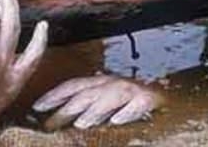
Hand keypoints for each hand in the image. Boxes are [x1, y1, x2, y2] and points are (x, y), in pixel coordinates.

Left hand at [32, 75, 161, 129]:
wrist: (171, 98)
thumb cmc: (132, 104)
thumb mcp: (106, 104)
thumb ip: (86, 110)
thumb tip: (61, 121)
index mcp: (100, 83)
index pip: (72, 86)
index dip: (54, 95)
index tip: (36, 107)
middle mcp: (113, 83)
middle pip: (86, 94)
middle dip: (67, 108)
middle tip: (51, 124)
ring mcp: (132, 90)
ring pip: (109, 97)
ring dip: (94, 110)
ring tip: (81, 124)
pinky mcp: (151, 100)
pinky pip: (137, 104)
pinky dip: (126, 112)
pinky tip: (117, 122)